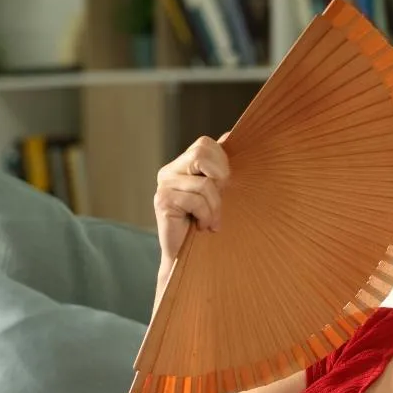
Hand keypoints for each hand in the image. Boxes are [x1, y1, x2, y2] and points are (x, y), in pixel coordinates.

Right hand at [154, 133, 230, 264]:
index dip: (221, 162)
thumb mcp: (218, 191)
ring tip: (211, 221)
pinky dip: (206, 216)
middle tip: (220, 200)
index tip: (224, 186)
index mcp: (181, 165)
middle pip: (201, 154)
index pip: (205, 144)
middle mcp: (169, 171)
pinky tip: (202, 226)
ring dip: (215, 206)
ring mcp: (164, 185)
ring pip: (204, 183)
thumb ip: (219, 166)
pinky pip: (196, 200)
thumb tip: (229, 135)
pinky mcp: (163, 201)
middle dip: (220, 178)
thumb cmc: (206, 223)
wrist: (188, 257)